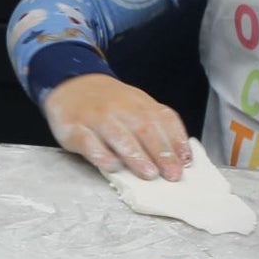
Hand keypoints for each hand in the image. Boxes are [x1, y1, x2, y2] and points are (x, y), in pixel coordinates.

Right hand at [41, 73, 191, 179]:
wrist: (72, 85)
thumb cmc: (110, 105)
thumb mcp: (136, 107)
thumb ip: (156, 127)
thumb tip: (179, 157)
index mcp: (139, 103)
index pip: (163, 119)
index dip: (176, 141)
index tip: (185, 162)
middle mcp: (120, 108)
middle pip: (144, 128)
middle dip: (161, 152)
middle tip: (171, 174)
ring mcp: (96, 117)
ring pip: (118, 135)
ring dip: (135, 155)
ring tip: (149, 173)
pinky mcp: (74, 128)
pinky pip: (88, 141)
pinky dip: (101, 154)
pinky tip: (111, 166)